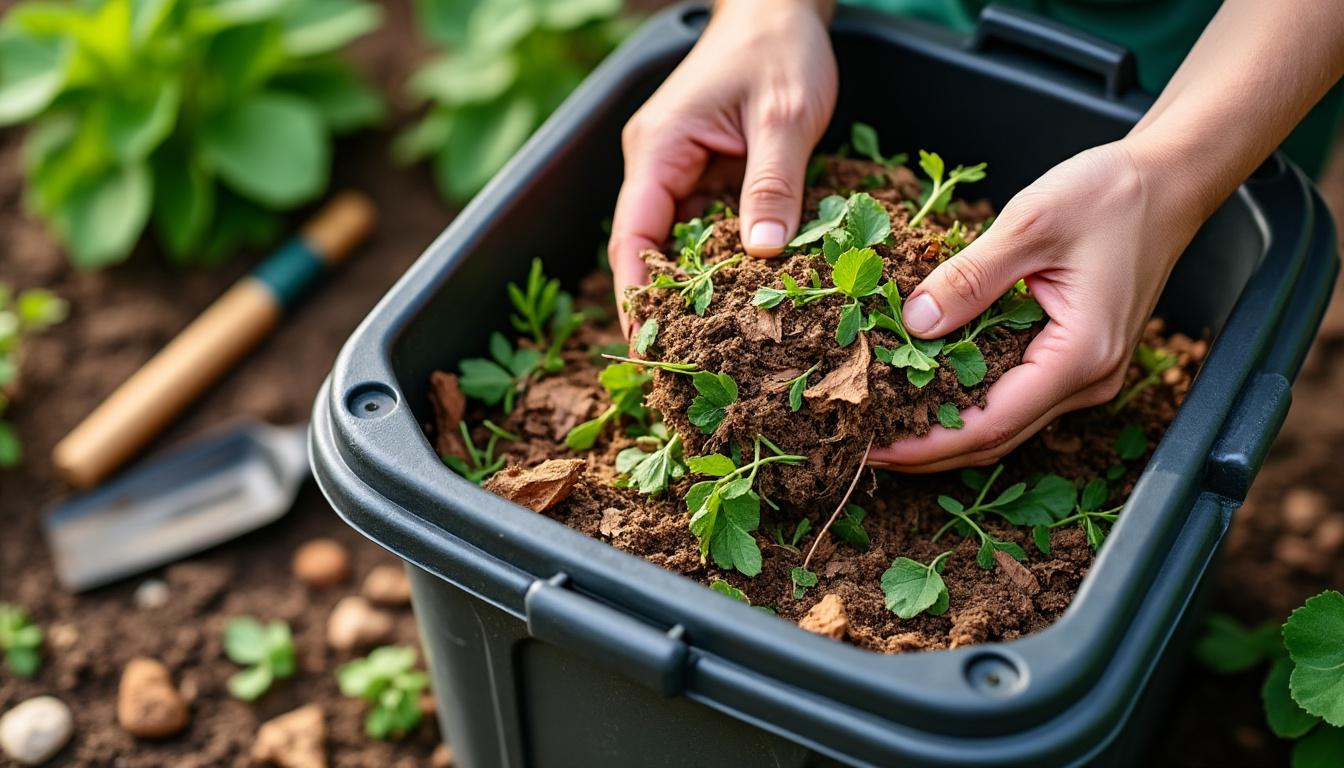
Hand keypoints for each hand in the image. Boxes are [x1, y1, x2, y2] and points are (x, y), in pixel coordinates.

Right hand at [608, 0, 837, 333]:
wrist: (780, 9)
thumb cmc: (778, 49)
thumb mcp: (785, 117)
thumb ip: (773, 186)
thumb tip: (764, 257)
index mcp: (659, 150)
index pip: (632, 238)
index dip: (636, 297)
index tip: (649, 346)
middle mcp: (657, 165)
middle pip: (648, 251)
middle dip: (667, 305)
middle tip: (692, 364)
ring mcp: (680, 171)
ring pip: (680, 245)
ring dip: (699, 288)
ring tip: (725, 345)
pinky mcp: (705, 175)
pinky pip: (707, 229)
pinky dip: (725, 262)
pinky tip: (749, 297)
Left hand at [869, 141, 1205, 472]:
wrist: (1167, 183)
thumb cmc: (1109, 195)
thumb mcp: (1030, 224)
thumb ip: (970, 278)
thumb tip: (914, 323)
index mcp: (1081, 355)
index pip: (991, 423)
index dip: (927, 442)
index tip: (875, 446)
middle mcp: (1089, 379)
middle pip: (996, 437)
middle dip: (928, 450)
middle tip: (864, 446)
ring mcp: (1087, 374)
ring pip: (1006, 423)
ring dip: (946, 430)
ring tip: (885, 426)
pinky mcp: (1077, 359)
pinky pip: (1017, 396)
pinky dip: (970, 402)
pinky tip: (927, 392)